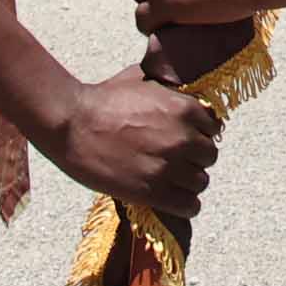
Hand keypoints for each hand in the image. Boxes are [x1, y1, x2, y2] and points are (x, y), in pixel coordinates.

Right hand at [50, 68, 221, 216]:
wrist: (71, 124)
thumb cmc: (101, 98)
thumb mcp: (140, 78)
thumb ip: (167, 84)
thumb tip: (179, 85)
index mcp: (184, 108)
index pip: (213, 127)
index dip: (198, 133)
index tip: (184, 139)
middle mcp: (182, 138)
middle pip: (209, 156)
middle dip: (194, 158)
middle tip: (174, 160)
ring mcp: (169, 166)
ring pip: (201, 182)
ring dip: (187, 182)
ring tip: (169, 180)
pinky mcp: (153, 192)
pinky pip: (190, 206)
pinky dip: (184, 205)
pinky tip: (170, 198)